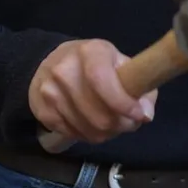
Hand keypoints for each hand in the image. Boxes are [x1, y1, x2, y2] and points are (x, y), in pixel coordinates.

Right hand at [29, 39, 155, 144]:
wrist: (49, 64)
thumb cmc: (94, 64)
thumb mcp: (118, 62)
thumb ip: (139, 84)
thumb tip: (146, 114)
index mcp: (90, 52)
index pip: (103, 81)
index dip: (123, 103)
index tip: (139, 115)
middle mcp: (65, 69)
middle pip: (98, 113)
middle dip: (120, 125)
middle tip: (128, 123)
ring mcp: (49, 91)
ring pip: (87, 128)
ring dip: (105, 133)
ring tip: (112, 125)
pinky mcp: (42, 110)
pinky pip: (72, 134)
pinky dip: (87, 135)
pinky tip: (92, 124)